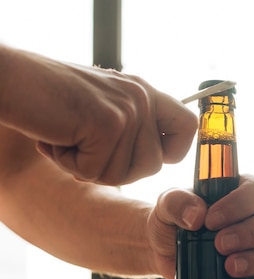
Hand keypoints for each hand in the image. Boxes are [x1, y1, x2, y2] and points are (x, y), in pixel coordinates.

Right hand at [1, 46, 197, 184]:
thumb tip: (155, 159)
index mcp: (145, 92)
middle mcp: (142, 97)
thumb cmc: (49, 100)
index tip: (147, 155)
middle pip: (153, 166)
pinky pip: (96, 172)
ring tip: (68, 137)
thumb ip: (130, 127)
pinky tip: (56, 138)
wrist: (10, 80)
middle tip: (84, 148)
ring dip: (89, 167)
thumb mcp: (101, 108)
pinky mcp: (107, 123)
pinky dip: (69, 164)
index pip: (188, 127)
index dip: (173, 152)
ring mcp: (128, 109)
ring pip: (124, 174)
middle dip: (116, 171)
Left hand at [146, 174, 253, 278]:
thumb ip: (177, 201)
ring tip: (230, 267)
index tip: (212, 219)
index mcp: (241, 194)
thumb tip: (196, 215)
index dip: (240, 204)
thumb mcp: (166, 204)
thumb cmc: (171, 220)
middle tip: (220, 244)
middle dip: (251, 234)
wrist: (161, 250)